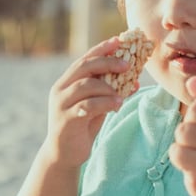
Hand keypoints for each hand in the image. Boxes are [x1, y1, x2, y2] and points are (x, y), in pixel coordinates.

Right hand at [44, 36, 130, 166]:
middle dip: (107, 62)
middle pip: (84, 67)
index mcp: (66, 82)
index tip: (118, 41)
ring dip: (108, 86)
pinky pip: (87, 106)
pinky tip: (118, 104)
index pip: (84, 60)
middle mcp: (61, 89)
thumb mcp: (97, 107)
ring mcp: (61, 104)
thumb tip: (134, 81)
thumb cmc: (81, 128)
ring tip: (124, 92)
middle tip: (127, 64)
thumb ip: (109, 93)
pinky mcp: (65, 119)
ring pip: (86, 85)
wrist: (64, 155)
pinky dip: (105, 102)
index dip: (101, 49)